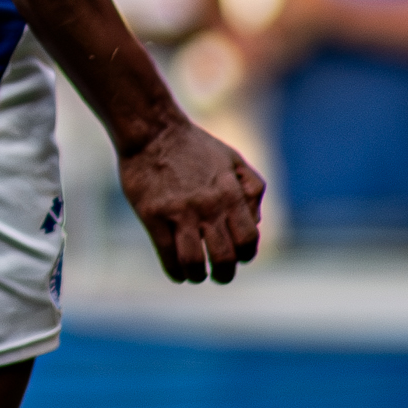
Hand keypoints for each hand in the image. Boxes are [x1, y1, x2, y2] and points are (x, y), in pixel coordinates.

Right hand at [117, 121, 262, 285]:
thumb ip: (251, 191)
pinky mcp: (152, 215)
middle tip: (219, 275)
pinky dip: (174, 271)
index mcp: (230, 194)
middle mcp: (208, 207)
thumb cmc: (195, 146)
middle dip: (224, 274)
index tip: (238, 257)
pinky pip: (166, 255)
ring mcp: (179, 212)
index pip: (248, 240)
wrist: (152, 131)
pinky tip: (176, 273)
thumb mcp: (234, 160)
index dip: (246, 255)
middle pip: (224, 258)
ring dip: (198, 275)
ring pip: (194, 262)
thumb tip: (255, 223)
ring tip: (195, 274)